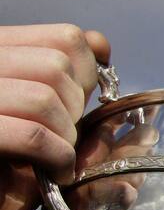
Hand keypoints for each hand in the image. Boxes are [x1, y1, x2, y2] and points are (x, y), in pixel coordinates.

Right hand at [0, 24, 109, 209]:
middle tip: (63, 137)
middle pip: (59, 67)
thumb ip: (67, 71)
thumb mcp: (46, 105)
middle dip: (75, 110)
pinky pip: (32, 135)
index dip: (90, 74)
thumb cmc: (18, 152)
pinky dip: (56, 157)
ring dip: (65, 136)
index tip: (84, 103)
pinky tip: (54, 170)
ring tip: (56, 157)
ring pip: (46, 98)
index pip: (66, 38)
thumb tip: (100, 42)